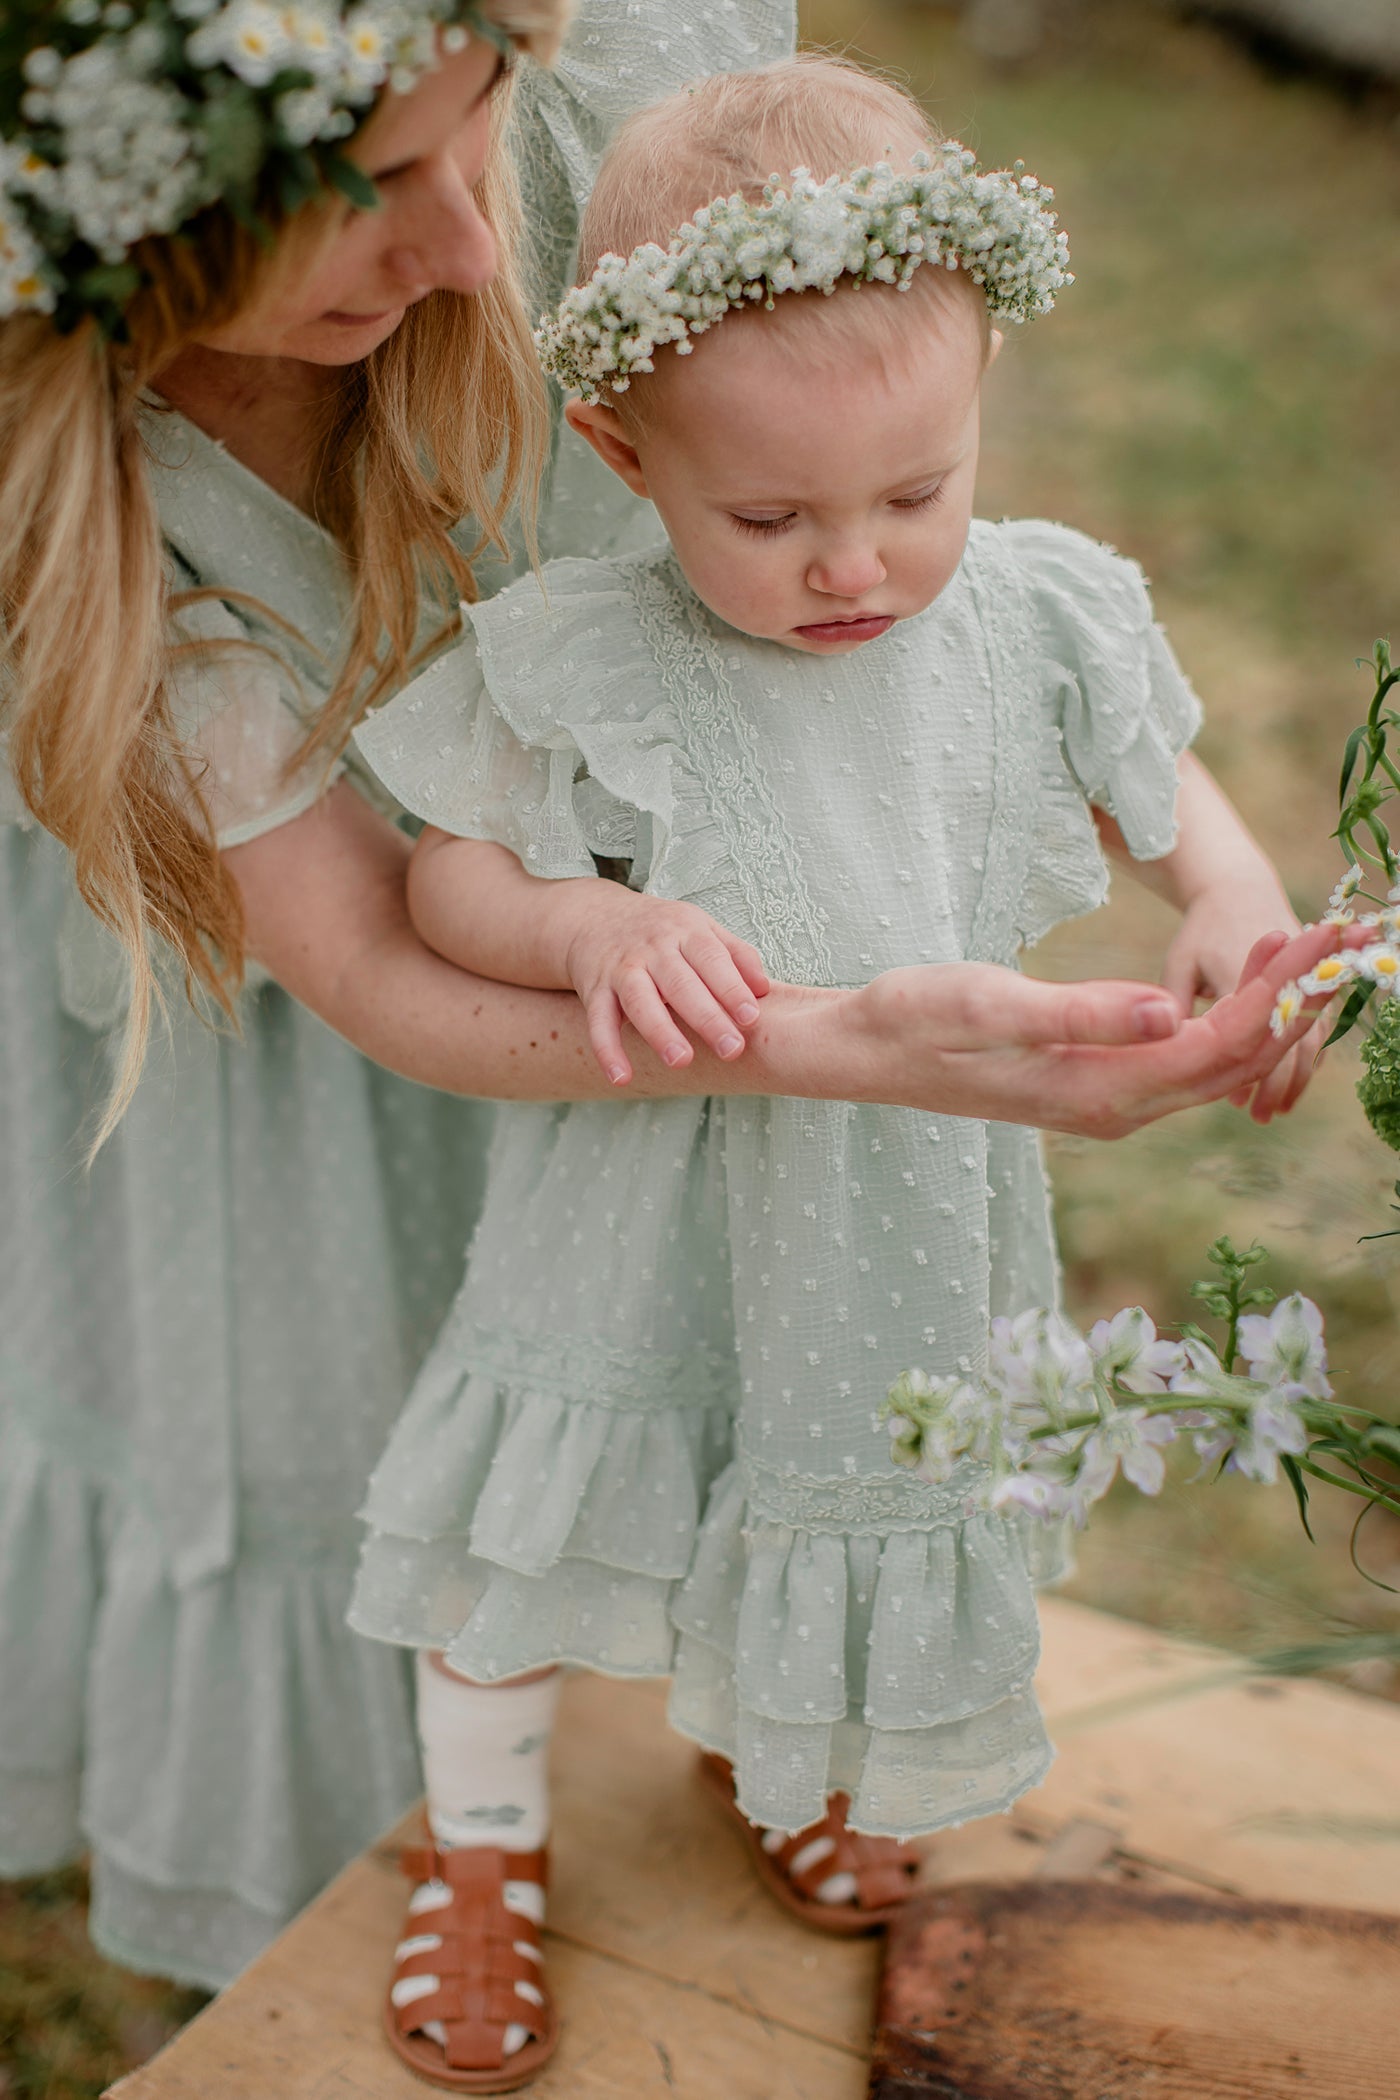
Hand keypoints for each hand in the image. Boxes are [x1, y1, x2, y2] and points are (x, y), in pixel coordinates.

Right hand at [561, 888, 770, 1083]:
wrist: (596, 917)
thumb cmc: (662, 931)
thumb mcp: (701, 928)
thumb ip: (736, 955)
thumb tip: (764, 990)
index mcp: (686, 931)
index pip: (712, 959)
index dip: (731, 988)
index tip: (751, 1018)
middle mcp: (653, 948)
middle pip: (681, 984)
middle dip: (706, 1017)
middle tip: (731, 1049)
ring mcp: (622, 969)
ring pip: (640, 1000)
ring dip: (660, 1032)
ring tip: (681, 1061)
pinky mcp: (595, 989)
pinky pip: (599, 1021)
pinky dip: (607, 1050)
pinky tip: (621, 1078)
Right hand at [843, 921, 1350, 1136]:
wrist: (863, 1054)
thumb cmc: (911, 1019)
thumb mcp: (986, 1003)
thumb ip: (1079, 1012)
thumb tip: (1169, 1014)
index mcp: (1097, 1091)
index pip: (1214, 1046)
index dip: (1271, 995)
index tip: (1312, 935)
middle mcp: (1116, 1108)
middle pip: (1232, 1062)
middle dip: (1292, 1001)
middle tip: (1343, 932)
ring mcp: (1108, 1101)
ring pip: (1215, 1065)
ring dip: (1269, 1011)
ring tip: (1316, 950)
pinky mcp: (1098, 1082)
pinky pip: (1187, 1061)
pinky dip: (1231, 1020)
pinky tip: (1252, 984)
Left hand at [1163, 875, 1322, 1120]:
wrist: (1240, 887)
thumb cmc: (1202, 928)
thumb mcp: (1181, 963)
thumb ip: (1172, 1003)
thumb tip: (1168, 1048)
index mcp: (1241, 976)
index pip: (1252, 1037)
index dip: (1251, 1076)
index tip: (1238, 1104)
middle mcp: (1278, 980)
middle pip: (1289, 1043)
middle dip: (1279, 1085)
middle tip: (1262, 1116)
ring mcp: (1299, 980)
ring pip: (1308, 1038)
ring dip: (1296, 1076)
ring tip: (1275, 1109)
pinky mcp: (1307, 982)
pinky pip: (1315, 1026)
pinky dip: (1304, 1056)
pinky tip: (1290, 1083)